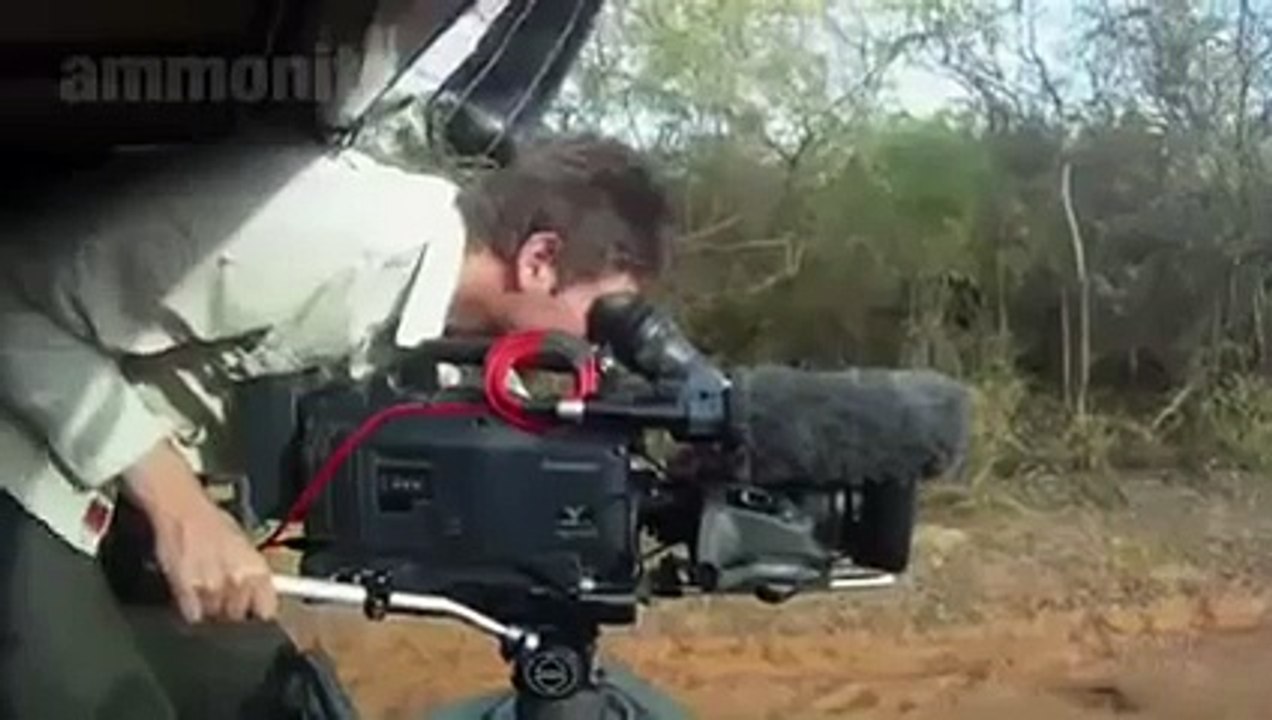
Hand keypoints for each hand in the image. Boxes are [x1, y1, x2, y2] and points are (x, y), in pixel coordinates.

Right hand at [122, 440, 278, 623]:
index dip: (260, 614)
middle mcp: (238, 581)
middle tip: (223, 592)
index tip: (255, 614)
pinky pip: (193, 615)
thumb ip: (254, 574)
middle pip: (238, 616)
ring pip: (214, 617)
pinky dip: (191, 608)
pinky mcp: (187, 591)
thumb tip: (263, 592)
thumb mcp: (245, 545)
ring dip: (210, 608)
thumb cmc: (212, 522)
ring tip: (205, 585)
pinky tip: (191, 590)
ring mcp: (212, 588)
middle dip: (232, 609)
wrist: (183, 510)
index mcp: (257, 569)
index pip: (267, 610)